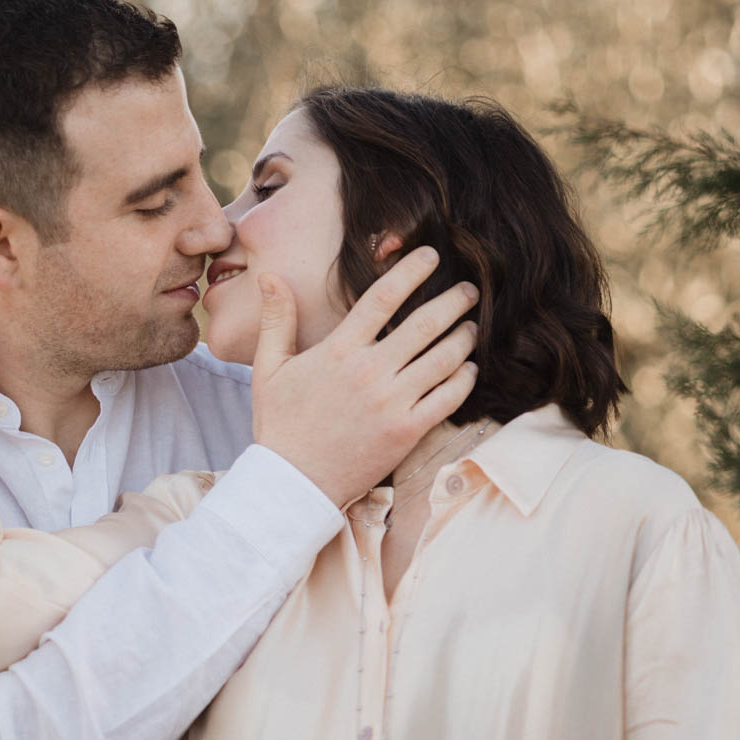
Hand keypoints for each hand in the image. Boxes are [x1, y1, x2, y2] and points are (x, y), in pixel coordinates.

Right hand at [252, 248, 479, 506]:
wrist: (292, 484)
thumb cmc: (280, 425)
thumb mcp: (269, 369)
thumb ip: (276, 320)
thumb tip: (270, 275)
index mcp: (339, 351)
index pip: (382, 298)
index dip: (411, 271)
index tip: (431, 256)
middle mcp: (370, 372)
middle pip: (425, 323)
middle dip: (453, 301)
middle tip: (469, 289)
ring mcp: (392, 402)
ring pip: (444, 358)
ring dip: (464, 337)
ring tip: (471, 326)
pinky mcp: (408, 431)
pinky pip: (449, 397)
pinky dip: (464, 379)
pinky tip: (468, 369)